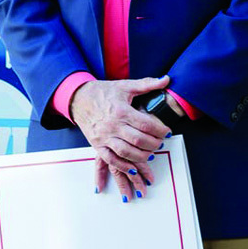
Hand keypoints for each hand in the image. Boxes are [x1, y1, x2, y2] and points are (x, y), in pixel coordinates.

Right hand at [70, 75, 171, 198]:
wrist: (79, 98)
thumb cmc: (103, 92)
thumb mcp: (126, 85)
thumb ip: (147, 84)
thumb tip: (166, 80)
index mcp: (121, 111)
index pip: (146, 124)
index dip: (160, 130)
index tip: (168, 132)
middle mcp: (113, 125)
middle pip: (138, 140)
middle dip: (154, 144)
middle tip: (161, 143)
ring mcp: (104, 137)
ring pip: (126, 152)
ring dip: (141, 156)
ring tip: (151, 154)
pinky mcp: (97, 144)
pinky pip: (110, 159)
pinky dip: (123, 166)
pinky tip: (133, 168)